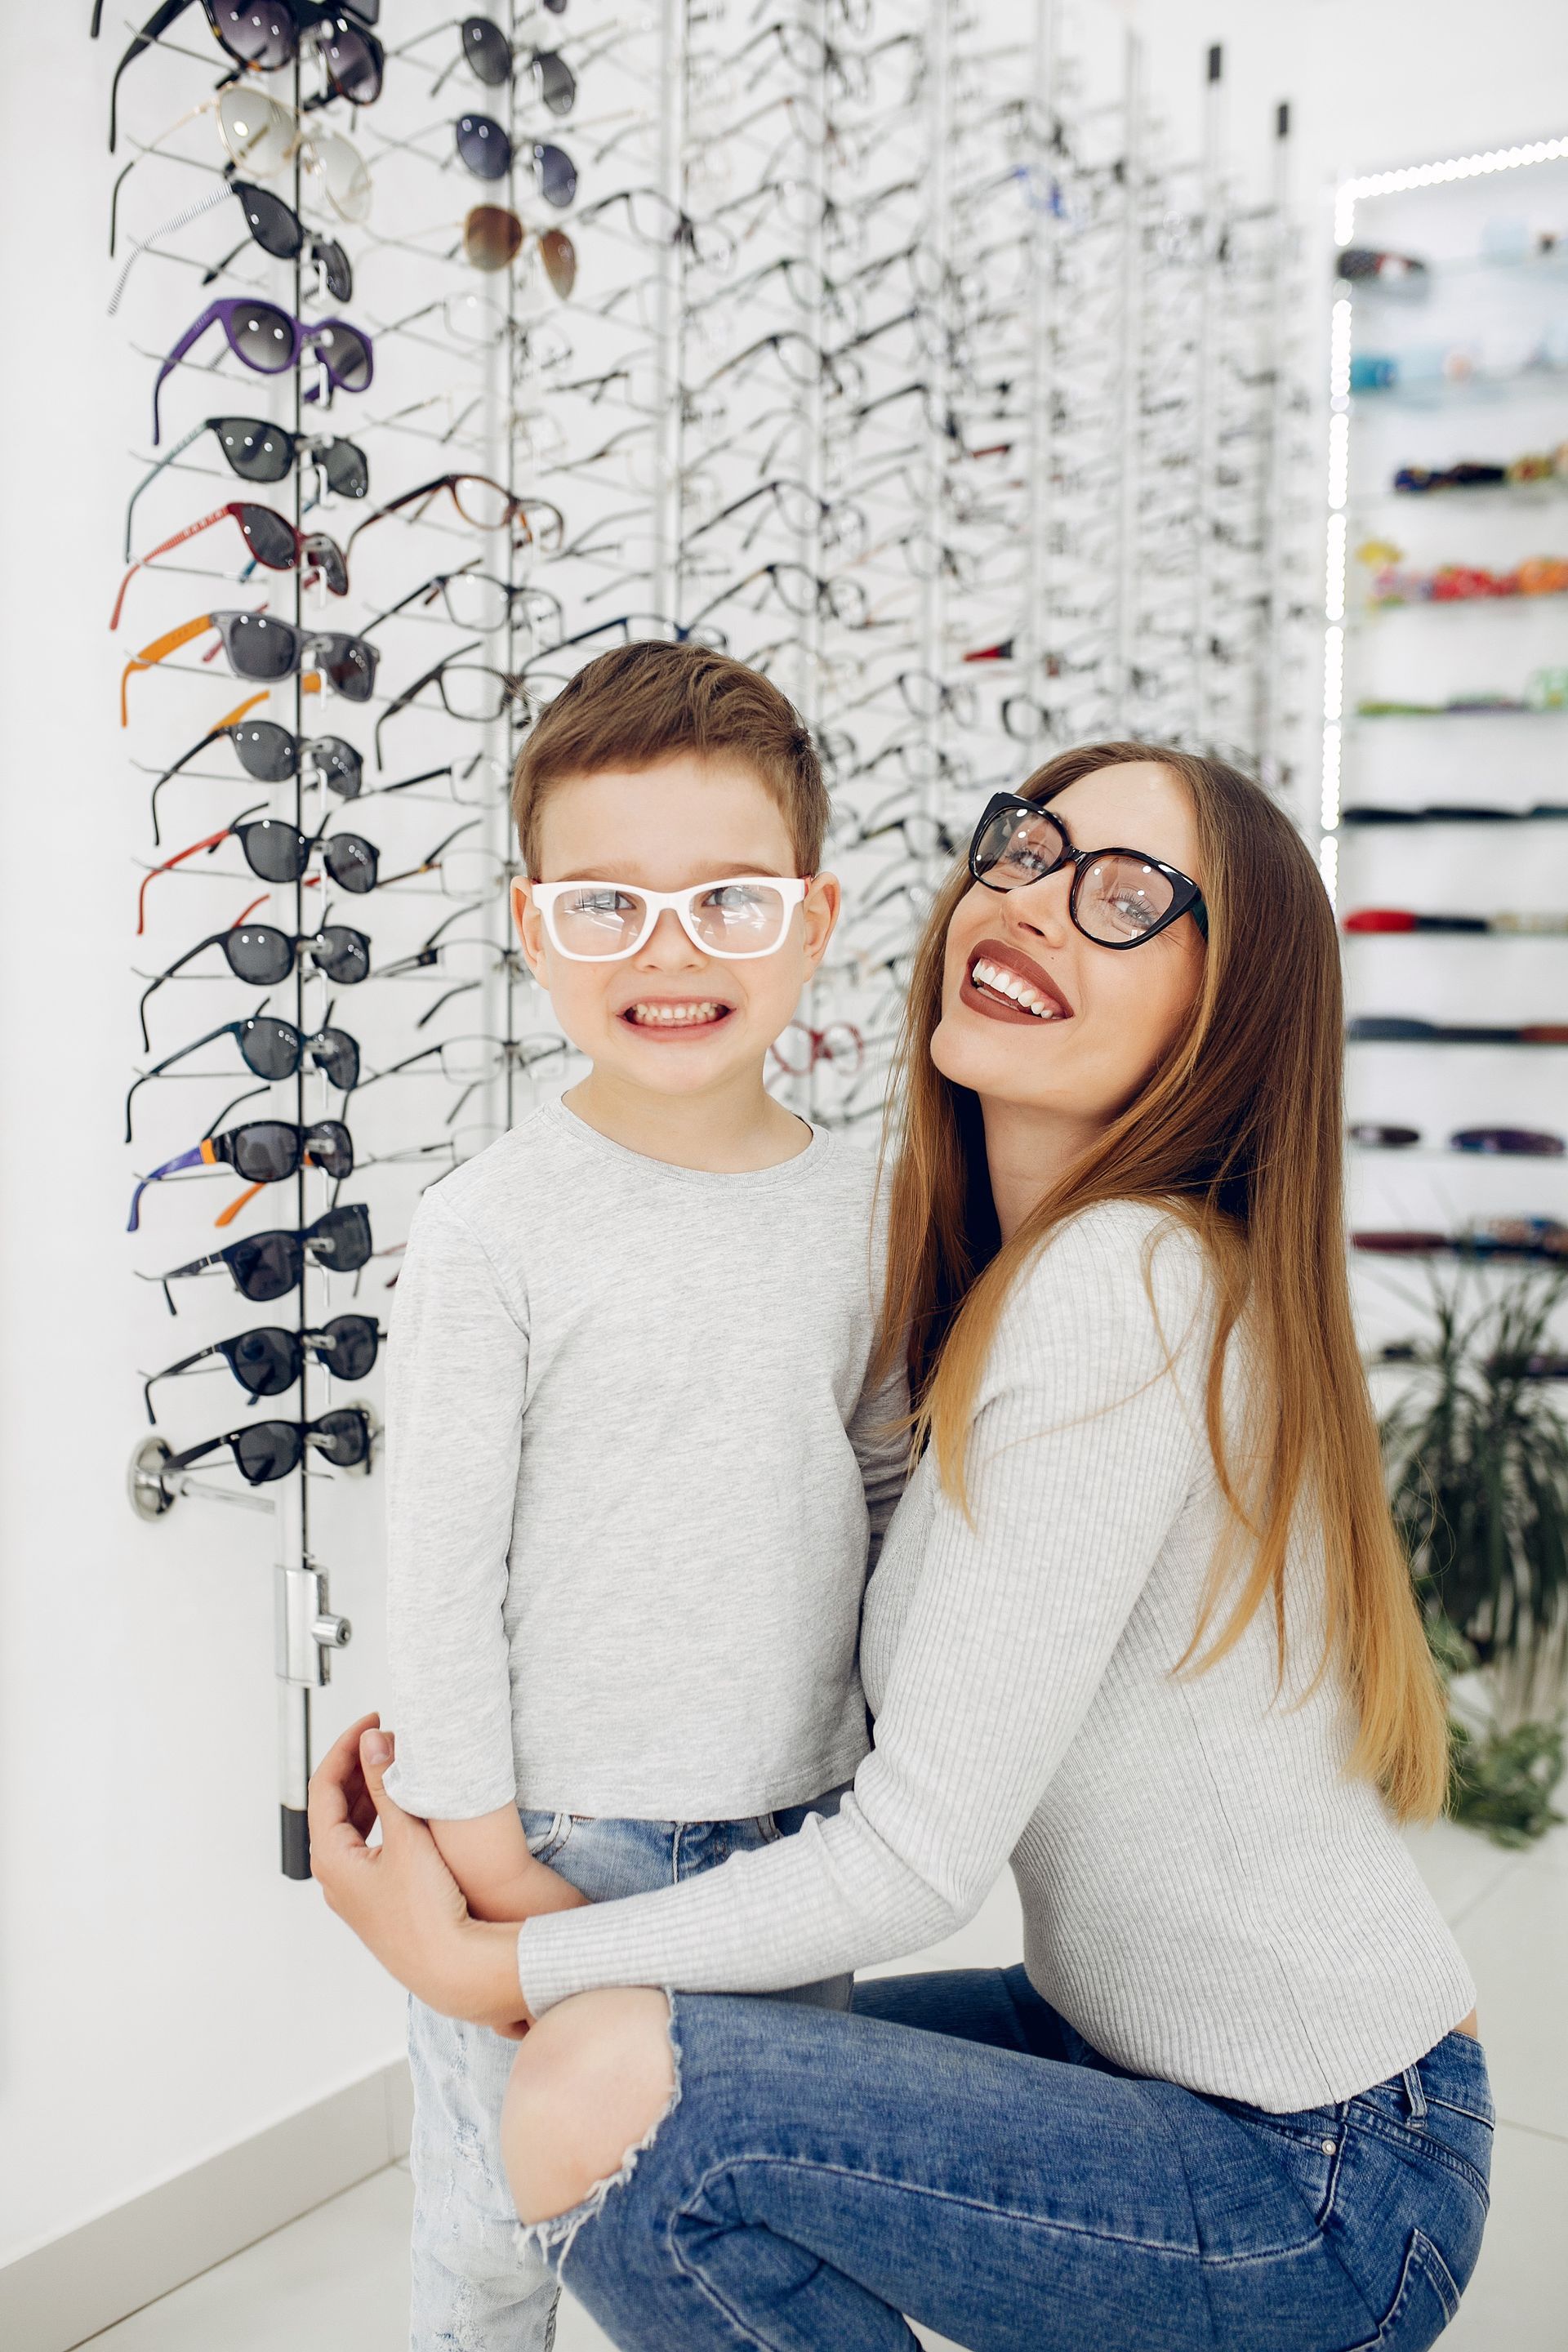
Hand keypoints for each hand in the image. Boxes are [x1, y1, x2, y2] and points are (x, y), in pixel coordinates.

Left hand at [309, 1715, 533, 2037]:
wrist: (448, 1966)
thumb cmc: (425, 1910)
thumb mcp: (407, 1837)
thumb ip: (386, 1785)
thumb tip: (372, 1741)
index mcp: (330, 1857)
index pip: (323, 1784)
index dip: (346, 1746)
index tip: (372, 1721)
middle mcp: (333, 1874)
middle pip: (333, 1802)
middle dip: (358, 1764)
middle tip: (386, 1735)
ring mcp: (352, 1887)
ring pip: (350, 1822)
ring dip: (369, 1788)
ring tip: (396, 1760)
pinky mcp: (373, 1895)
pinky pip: (366, 1841)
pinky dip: (379, 1814)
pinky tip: (402, 1802)